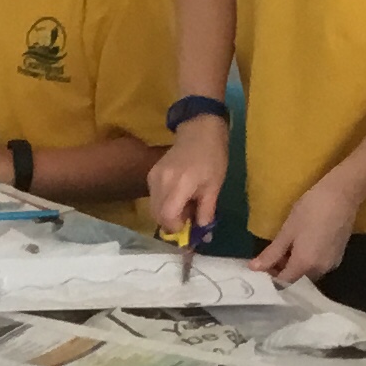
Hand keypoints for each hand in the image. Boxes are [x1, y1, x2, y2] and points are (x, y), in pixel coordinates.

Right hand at [148, 115, 227, 239]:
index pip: (167, 216)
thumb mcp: (214, 187)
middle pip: (157, 215)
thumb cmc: (212, 158)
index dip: (176, 228)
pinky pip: (154, 198)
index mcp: (179, 184)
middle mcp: (161, 182)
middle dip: (172, 224)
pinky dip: (164, 204)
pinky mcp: (150, 175)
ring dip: (168, 215)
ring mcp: (153, 177)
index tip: (189, 228)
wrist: (199, 131)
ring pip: (154, 208)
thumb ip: (206, 212)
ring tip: (186, 206)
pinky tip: (179, 197)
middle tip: (190, 219)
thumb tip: (202, 235)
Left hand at [253, 175, 361, 285]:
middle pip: (296, 279)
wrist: (342, 195)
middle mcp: (320, 270)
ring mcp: (331, 264)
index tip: (262, 263)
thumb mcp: (287, 231)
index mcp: (305, 265)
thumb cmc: (310, 210)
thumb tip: (253, 268)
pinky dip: (308, 260)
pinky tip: (304, 244)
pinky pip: (318, 265)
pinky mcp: (338, 256)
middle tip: (273, 252)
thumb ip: (271, 253)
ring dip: (295, 265)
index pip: (283, 282)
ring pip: (308, 273)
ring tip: (288, 246)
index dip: (270, 275)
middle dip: (282, 270)